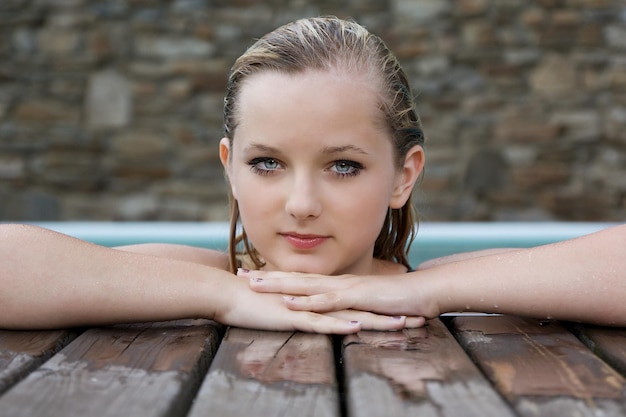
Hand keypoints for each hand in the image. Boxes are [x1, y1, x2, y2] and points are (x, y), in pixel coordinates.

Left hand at [241, 269, 430, 326]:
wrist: (423, 291)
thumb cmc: (397, 299)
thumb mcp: (366, 302)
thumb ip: (349, 304)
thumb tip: (333, 309)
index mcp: (338, 284)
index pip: (302, 278)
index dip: (277, 276)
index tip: (254, 274)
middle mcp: (338, 282)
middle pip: (297, 278)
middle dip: (268, 277)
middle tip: (241, 274)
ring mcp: (346, 288)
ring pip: (306, 285)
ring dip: (279, 285)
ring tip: (254, 284)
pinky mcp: (358, 297)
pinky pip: (329, 300)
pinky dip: (308, 301)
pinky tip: (290, 301)